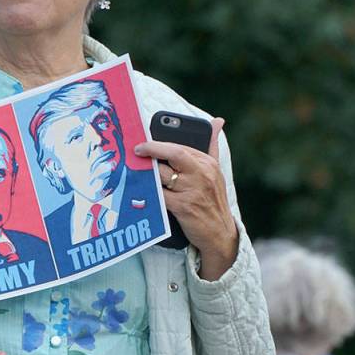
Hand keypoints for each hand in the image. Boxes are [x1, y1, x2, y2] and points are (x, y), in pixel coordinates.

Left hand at [134, 117, 237, 279]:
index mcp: (207, 163)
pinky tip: (140, 189)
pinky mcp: (183, 207)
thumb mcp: (216, 172)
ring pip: (163, 175)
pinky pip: (160, 195)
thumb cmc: (213, 200)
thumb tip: (217, 121)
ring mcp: (192, 191)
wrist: (220, 233)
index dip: (160, 143)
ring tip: (135, 169)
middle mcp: (201, 175)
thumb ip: (212, 146)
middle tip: (136, 149)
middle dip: (153, 149)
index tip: (144, 141)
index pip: (181, 147)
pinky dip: (150, 192)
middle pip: (174, 154)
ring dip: (148, 172)